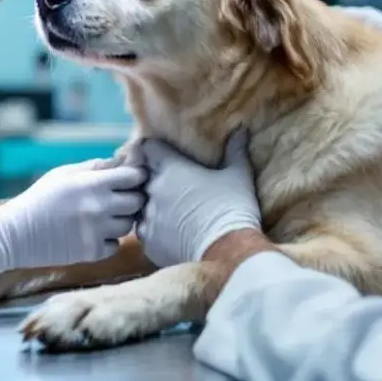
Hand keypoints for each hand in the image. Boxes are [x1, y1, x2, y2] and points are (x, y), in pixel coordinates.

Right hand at [0, 158, 146, 295]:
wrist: (15, 234)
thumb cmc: (38, 199)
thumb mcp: (62, 174)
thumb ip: (92, 167)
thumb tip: (118, 162)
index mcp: (92, 183)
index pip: (134, 177)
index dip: (136, 176)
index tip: (133, 179)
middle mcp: (99, 207)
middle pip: (138, 202)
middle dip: (133, 198)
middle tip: (121, 199)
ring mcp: (97, 231)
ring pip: (129, 225)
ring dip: (121, 220)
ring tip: (105, 218)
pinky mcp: (92, 252)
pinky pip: (115, 245)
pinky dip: (110, 241)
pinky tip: (95, 235)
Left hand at [135, 129, 260, 266]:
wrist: (228, 251)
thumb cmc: (232, 208)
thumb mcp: (238, 176)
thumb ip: (236, 150)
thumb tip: (241, 129)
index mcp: (170, 168)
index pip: (147, 148)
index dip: (153, 150)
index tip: (162, 156)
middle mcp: (153, 190)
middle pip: (141, 177)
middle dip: (152, 179)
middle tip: (170, 185)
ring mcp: (147, 217)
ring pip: (140, 206)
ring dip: (151, 206)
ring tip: (171, 212)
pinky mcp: (148, 242)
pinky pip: (144, 232)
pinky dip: (154, 231)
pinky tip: (171, 234)